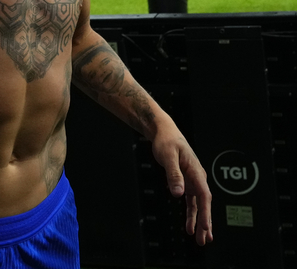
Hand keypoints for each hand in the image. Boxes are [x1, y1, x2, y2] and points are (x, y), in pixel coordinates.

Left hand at [151, 123, 212, 245]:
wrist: (164, 131)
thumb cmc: (167, 140)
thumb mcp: (168, 156)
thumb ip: (173, 174)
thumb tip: (178, 193)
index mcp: (196, 170)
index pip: (204, 194)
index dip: (205, 212)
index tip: (204, 226)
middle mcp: (197, 176)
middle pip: (204, 203)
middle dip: (206, 222)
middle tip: (205, 239)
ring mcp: (192, 180)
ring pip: (199, 204)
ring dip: (200, 221)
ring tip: (201, 239)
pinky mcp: (186, 181)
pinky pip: (191, 201)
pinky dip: (192, 213)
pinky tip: (190, 225)